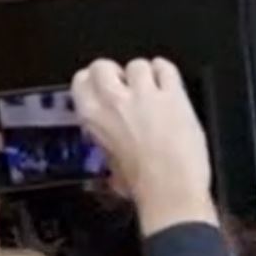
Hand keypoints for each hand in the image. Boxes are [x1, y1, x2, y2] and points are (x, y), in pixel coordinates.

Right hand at [71, 58, 215, 234]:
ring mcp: (144, 95)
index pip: (81, 81)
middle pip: (103, 65)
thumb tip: (114, 149)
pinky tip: (169, 84)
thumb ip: (109, 145)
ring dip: (145, 76)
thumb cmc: (142, 186)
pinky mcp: (173, 95)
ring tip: (153, 91)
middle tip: (127, 87)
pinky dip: (167, 73)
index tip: (102, 87)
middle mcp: (114, 100)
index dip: (94, 82)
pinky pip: (166, 68)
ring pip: (137, 64)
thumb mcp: (111, 166)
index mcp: (92, 117)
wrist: (171, 190)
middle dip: (115, 73)